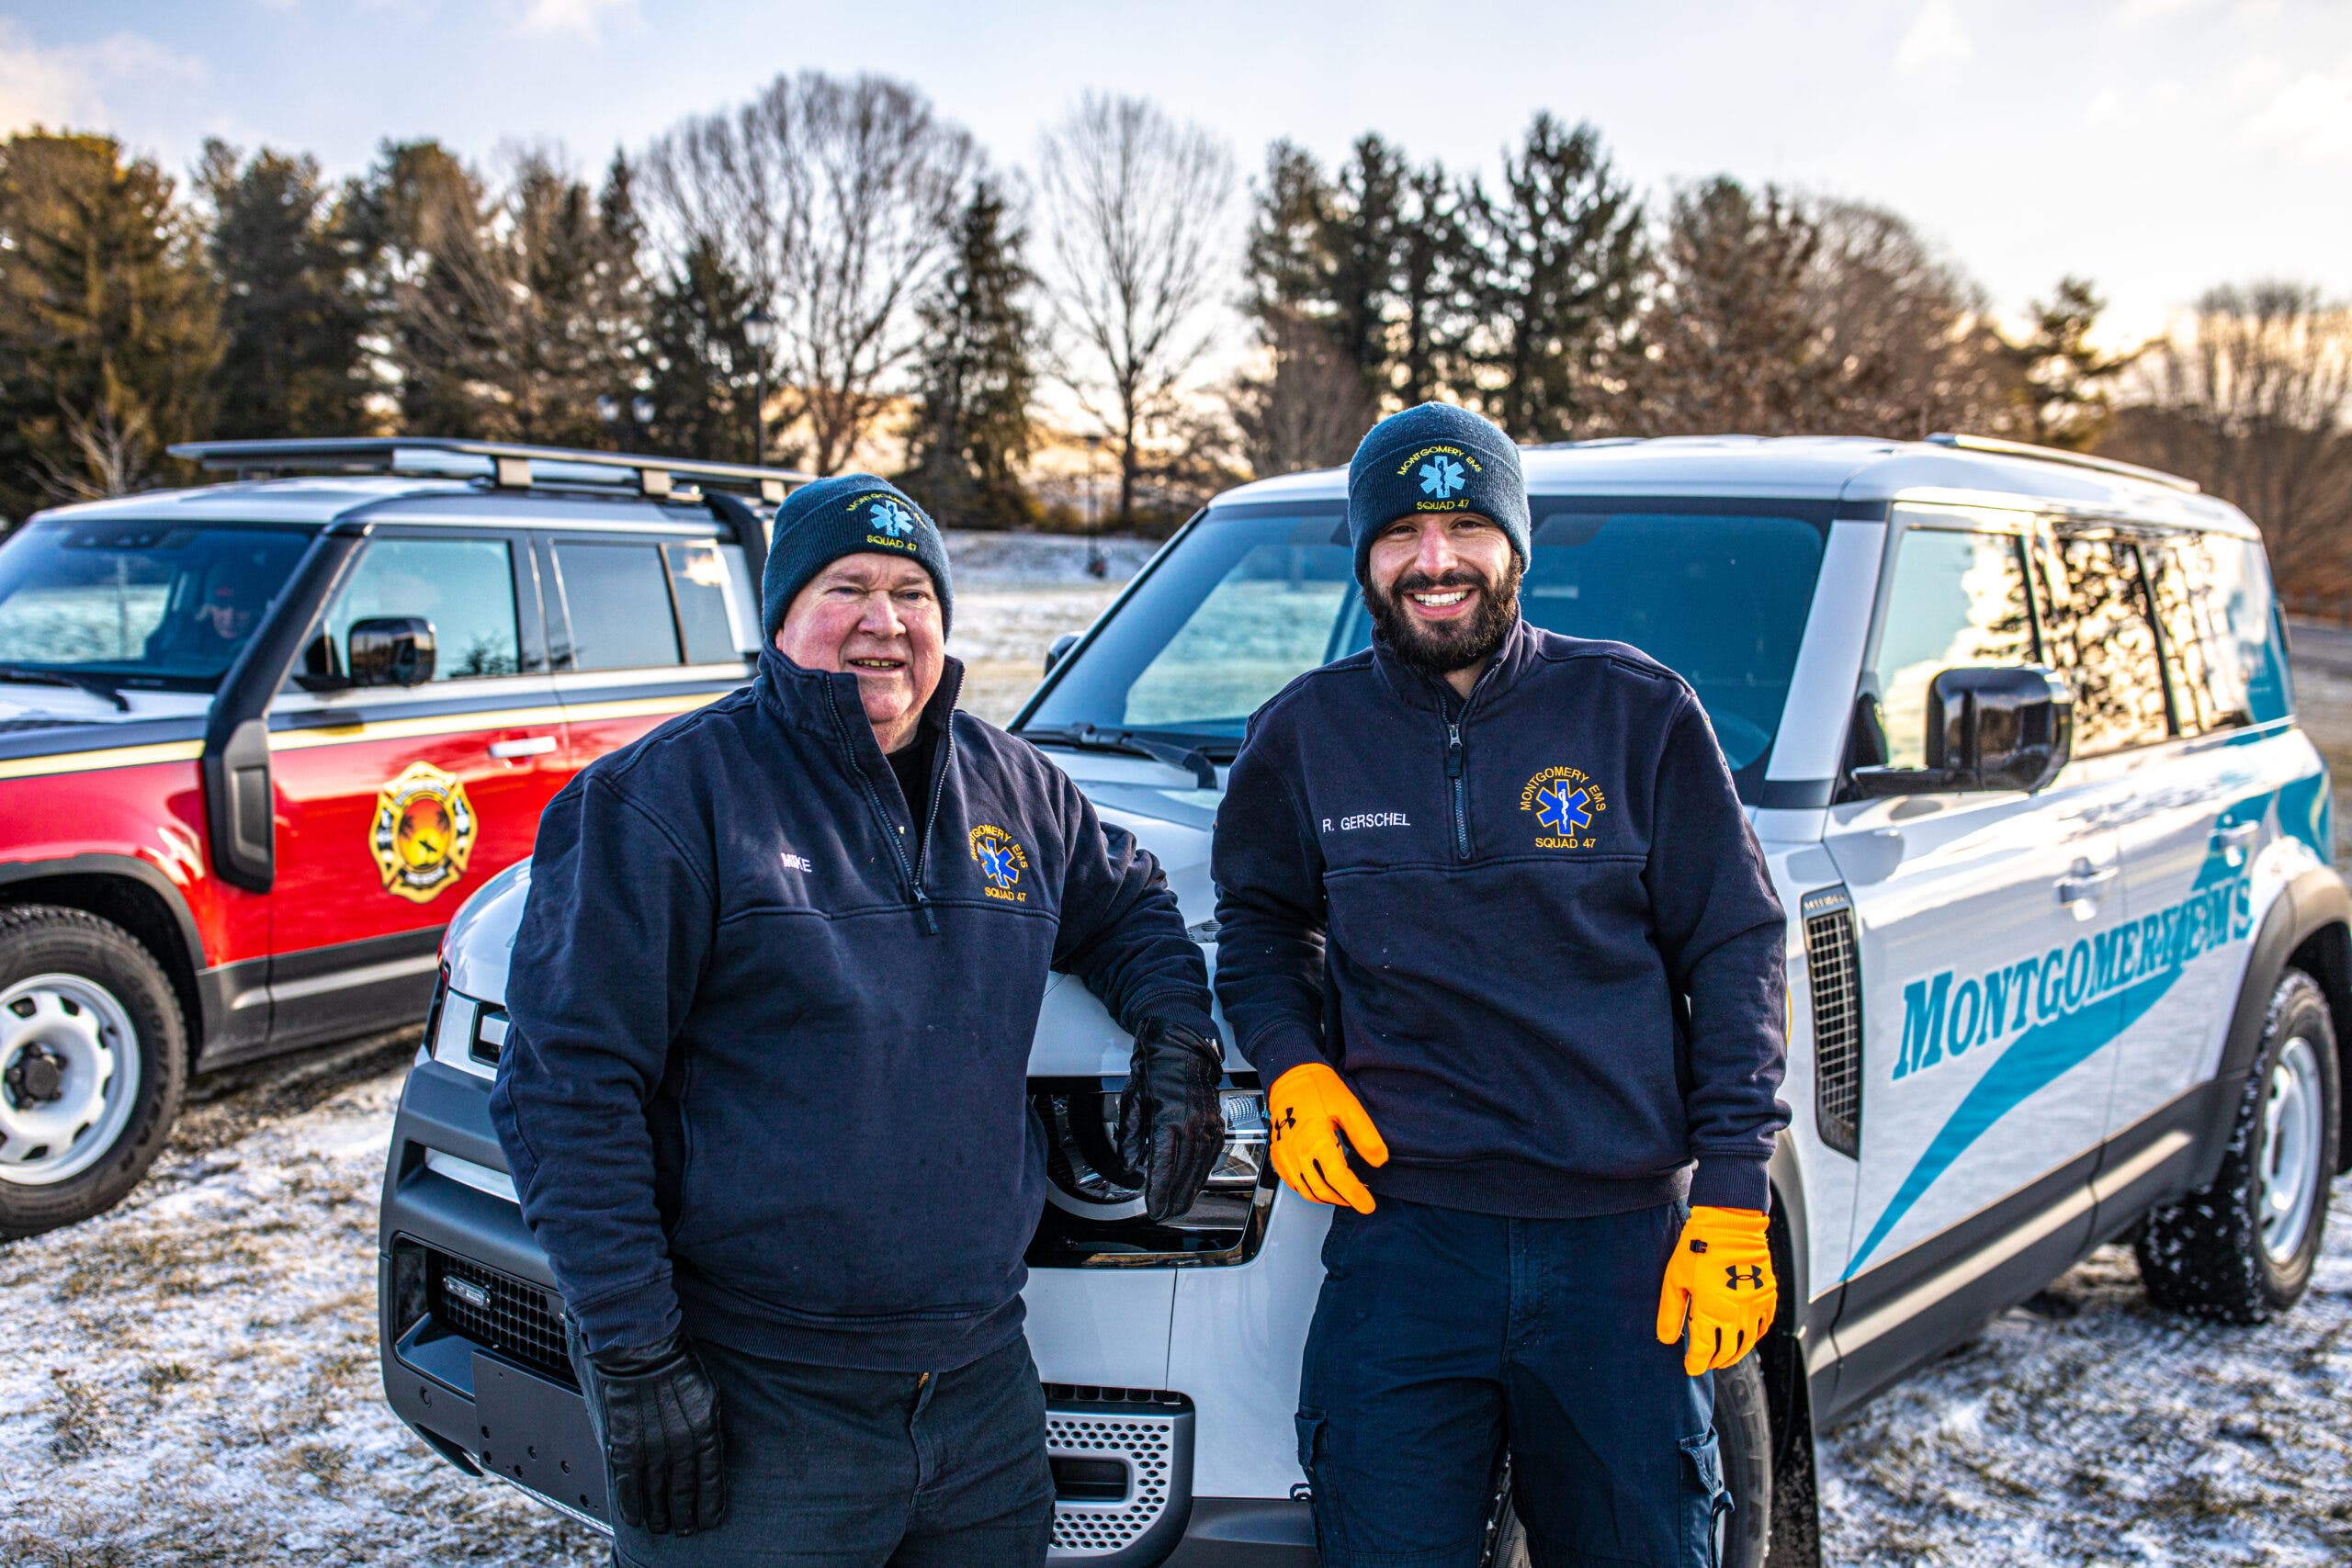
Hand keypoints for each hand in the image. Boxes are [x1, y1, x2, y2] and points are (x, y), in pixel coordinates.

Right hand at [588, 1331, 725, 1534]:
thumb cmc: (679, 1366)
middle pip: (684, 1493)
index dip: (710, 1504)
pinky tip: (635, 1518)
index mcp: (705, 1432)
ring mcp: (652, 1449)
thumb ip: (712, 1428)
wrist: (644, 1351)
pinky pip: (628, 1485)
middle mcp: (680, 1446)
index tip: (709, 1520)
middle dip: (685, 1516)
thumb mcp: (710, 1396)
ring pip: (657, 1494)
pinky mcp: (626, 1447)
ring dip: (660, 1515)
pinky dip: (631, 1505)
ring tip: (662, 1526)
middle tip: (685, 1530)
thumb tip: (715, 1452)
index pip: (712, 1480)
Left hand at [1112, 1017, 1227, 1221]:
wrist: (1180, 1043)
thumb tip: (1131, 1164)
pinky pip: (1211, 1153)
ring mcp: (1208, 1121)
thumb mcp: (1133, 1100)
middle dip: (1174, 1197)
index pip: (1163, 1166)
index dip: (1158, 1192)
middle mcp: (1193, 1122)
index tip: (1153, 1208)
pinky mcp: (1217, 1120)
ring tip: (1180, 1204)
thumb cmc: (1154, 1067)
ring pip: (1201, 1166)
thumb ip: (1131, 1136)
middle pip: (1184, 1171)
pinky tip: (1196, 1182)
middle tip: (1165, 1214)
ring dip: (1191, 1189)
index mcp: (1169, 1117)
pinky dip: (1203, 1172)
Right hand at [1266, 1062, 1387, 1213]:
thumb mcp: (1348, 1107)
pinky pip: (1292, 1183)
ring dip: (1326, 1198)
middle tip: (1359, 1200)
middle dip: (1343, 1199)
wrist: (1289, 1075)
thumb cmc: (1317, 1087)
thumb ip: (1365, 1136)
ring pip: (1306, 1190)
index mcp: (1315, 1140)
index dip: (1355, 1195)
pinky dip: (1308, 1191)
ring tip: (1343, 1195)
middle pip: (1321, 1190)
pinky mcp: (1278, 1155)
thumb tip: (1379, 1160)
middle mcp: (1296, 1152)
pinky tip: (1320, 1186)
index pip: (1339, 1179)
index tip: (1368, 1205)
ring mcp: (1284, 1155)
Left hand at [1655, 1206, 1776, 1375]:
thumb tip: (1667, 1339)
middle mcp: (1736, 1314)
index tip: (1690, 1367)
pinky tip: (1743, 1337)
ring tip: (1722, 1356)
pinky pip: (1763, 1327)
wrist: (1730, 1223)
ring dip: (1734, 1354)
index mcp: (1711, 1311)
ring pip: (1747, 1343)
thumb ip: (1670, 1312)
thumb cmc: (1698, 1248)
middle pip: (1727, 1351)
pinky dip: (1753, 1337)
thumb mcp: (1675, 1279)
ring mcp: (1755, 1307)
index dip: (1696, 1363)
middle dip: (1714, 1361)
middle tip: (1704, 1362)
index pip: (1704, 1351)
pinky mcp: (1768, 1297)